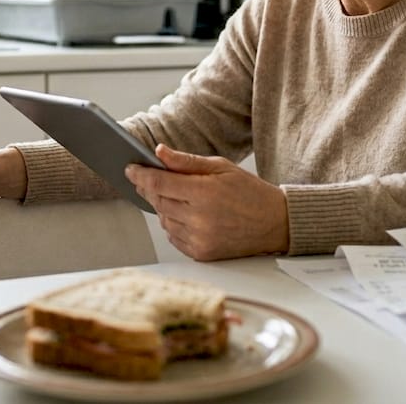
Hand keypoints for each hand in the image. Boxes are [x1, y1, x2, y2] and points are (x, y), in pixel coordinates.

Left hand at [126, 144, 288, 260]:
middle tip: (149, 179)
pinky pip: (174, 237)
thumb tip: (159, 152)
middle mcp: (200, 219)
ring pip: (163, 220)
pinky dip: (175, 225)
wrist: (275, 224)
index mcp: (205, 193)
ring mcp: (200, 239)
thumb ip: (186, 161)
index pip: (160, 183)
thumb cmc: (250, 193)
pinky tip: (189, 216)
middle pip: (158, 201)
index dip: (141, 175)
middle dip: (150, 189)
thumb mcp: (221, 167)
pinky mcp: (201, 254)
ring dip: (164, 207)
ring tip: (182, 198)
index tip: (130, 169)